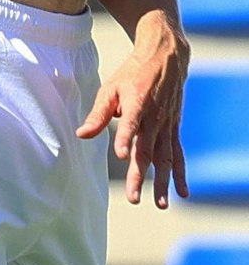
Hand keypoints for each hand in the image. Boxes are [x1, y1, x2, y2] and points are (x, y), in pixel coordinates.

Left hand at [77, 13, 189, 208]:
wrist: (165, 60)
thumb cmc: (131, 74)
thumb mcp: (110, 89)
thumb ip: (98, 114)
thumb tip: (82, 135)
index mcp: (137, 104)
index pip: (131, 124)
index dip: (126, 139)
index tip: (121, 155)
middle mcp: (155, 118)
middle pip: (147, 151)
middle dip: (140, 176)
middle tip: (134, 199)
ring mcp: (167, 126)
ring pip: (165, 158)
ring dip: (164, 182)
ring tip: (161, 204)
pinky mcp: (174, 129)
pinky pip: (178, 154)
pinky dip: (181, 173)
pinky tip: (182, 193)